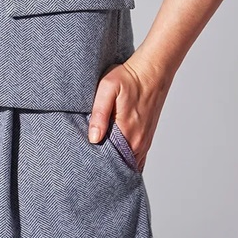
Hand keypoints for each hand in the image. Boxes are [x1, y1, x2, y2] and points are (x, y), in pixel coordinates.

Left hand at [87, 52, 171, 170]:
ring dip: (117, 164)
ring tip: (101, 160)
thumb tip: (93, 138)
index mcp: (127, 133)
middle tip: (89, 165)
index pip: (110, 161)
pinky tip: (116, 155)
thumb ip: (99, 114)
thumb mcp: (108, 88)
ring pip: (130, 163)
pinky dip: (127, 160)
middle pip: (120, 165)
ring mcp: (145, 141)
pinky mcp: (147, 137)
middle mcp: (138, 142)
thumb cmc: (128, 77)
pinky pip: (138, 158)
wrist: (152, 70)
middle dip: (106, 167)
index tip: (85, 163)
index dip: (97, 164)